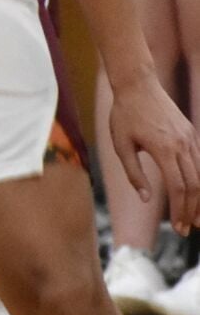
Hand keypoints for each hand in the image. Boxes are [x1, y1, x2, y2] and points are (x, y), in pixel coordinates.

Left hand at [108, 73, 199, 235]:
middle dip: (192, 210)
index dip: (179, 210)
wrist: (137, 85)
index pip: (178, 188)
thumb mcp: (121, 145)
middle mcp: (182, 145)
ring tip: (196, 218)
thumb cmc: (124, 115)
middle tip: (187, 229)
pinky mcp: (191, 134)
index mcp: (164, 149)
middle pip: (195, 185)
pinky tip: (195, 194)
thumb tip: (146, 199)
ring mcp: (190, 139)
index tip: (178, 228)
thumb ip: (133, 173)